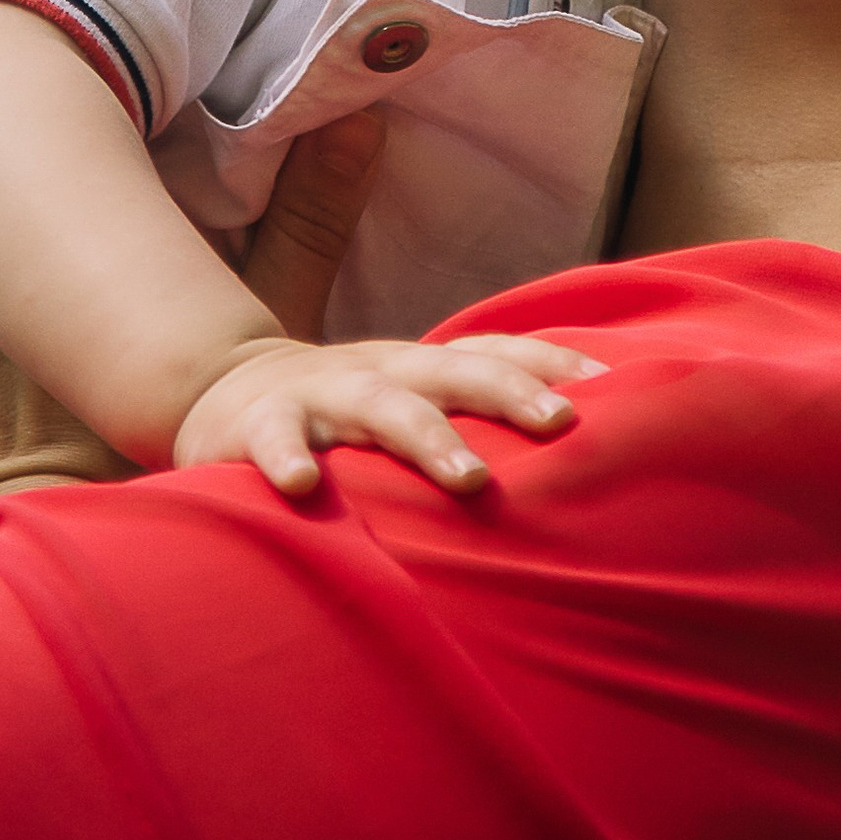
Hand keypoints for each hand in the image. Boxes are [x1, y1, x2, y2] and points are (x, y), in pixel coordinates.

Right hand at [174, 328, 604, 498]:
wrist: (226, 393)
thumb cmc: (347, 410)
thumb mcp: (410, 399)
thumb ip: (470, 412)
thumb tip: (574, 440)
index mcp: (421, 368)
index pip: (496, 352)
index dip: (552, 363)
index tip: (614, 387)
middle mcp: (382, 372)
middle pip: (454, 372)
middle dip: (510, 393)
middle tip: (562, 423)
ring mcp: (322, 395)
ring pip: (380, 407)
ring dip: (427, 437)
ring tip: (470, 477)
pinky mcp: (259, 426)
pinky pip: (274, 442)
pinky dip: (287, 459)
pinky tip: (306, 488)